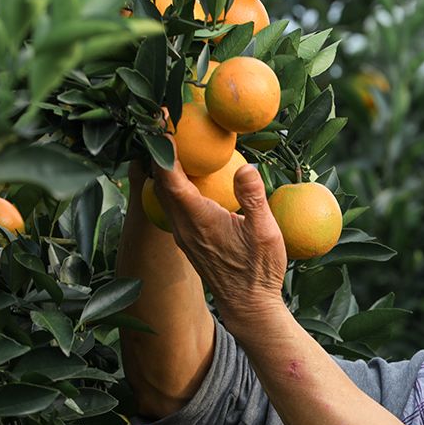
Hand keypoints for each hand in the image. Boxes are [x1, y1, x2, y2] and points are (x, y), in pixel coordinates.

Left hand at [150, 136, 287, 327]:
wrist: (249, 306)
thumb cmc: (259, 272)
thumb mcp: (266, 233)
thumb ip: (253, 198)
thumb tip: (246, 167)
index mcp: (197, 219)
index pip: (170, 176)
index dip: (163, 146)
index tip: (161, 118)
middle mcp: (182, 226)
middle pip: (158, 181)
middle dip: (157, 150)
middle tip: (162, 120)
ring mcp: (183, 234)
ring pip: (161, 194)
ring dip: (163, 167)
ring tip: (170, 141)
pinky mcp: (188, 240)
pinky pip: (172, 204)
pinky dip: (173, 183)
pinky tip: (188, 175)